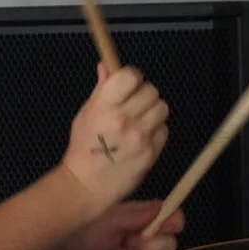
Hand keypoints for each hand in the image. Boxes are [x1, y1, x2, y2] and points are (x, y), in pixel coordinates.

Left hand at [29, 199, 185, 249]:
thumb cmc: (70, 231)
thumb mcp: (107, 218)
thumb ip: (139, 214)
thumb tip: (167, 208)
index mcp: (133, 219)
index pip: (168, 223)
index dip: (164, 230)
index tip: (149, 234)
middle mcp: (135, 240)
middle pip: (166, 249)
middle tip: (118, 248)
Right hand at [61, 63, 169, 214]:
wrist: (86, 184)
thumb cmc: (84, 146)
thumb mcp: (86, 113)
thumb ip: (101, 88)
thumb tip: (107, 65)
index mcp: (104, 106)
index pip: (131, 75)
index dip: (132, 77)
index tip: (128, 84)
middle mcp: (124, 120)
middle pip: (151, 90)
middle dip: (143, 95)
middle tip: (132, 106)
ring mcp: (139, 137)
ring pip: (162, 108)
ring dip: (152, 111)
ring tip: (138, 121)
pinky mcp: (151, 152)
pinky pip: (164, 130)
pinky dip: (156, 131)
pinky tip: (141, 138)